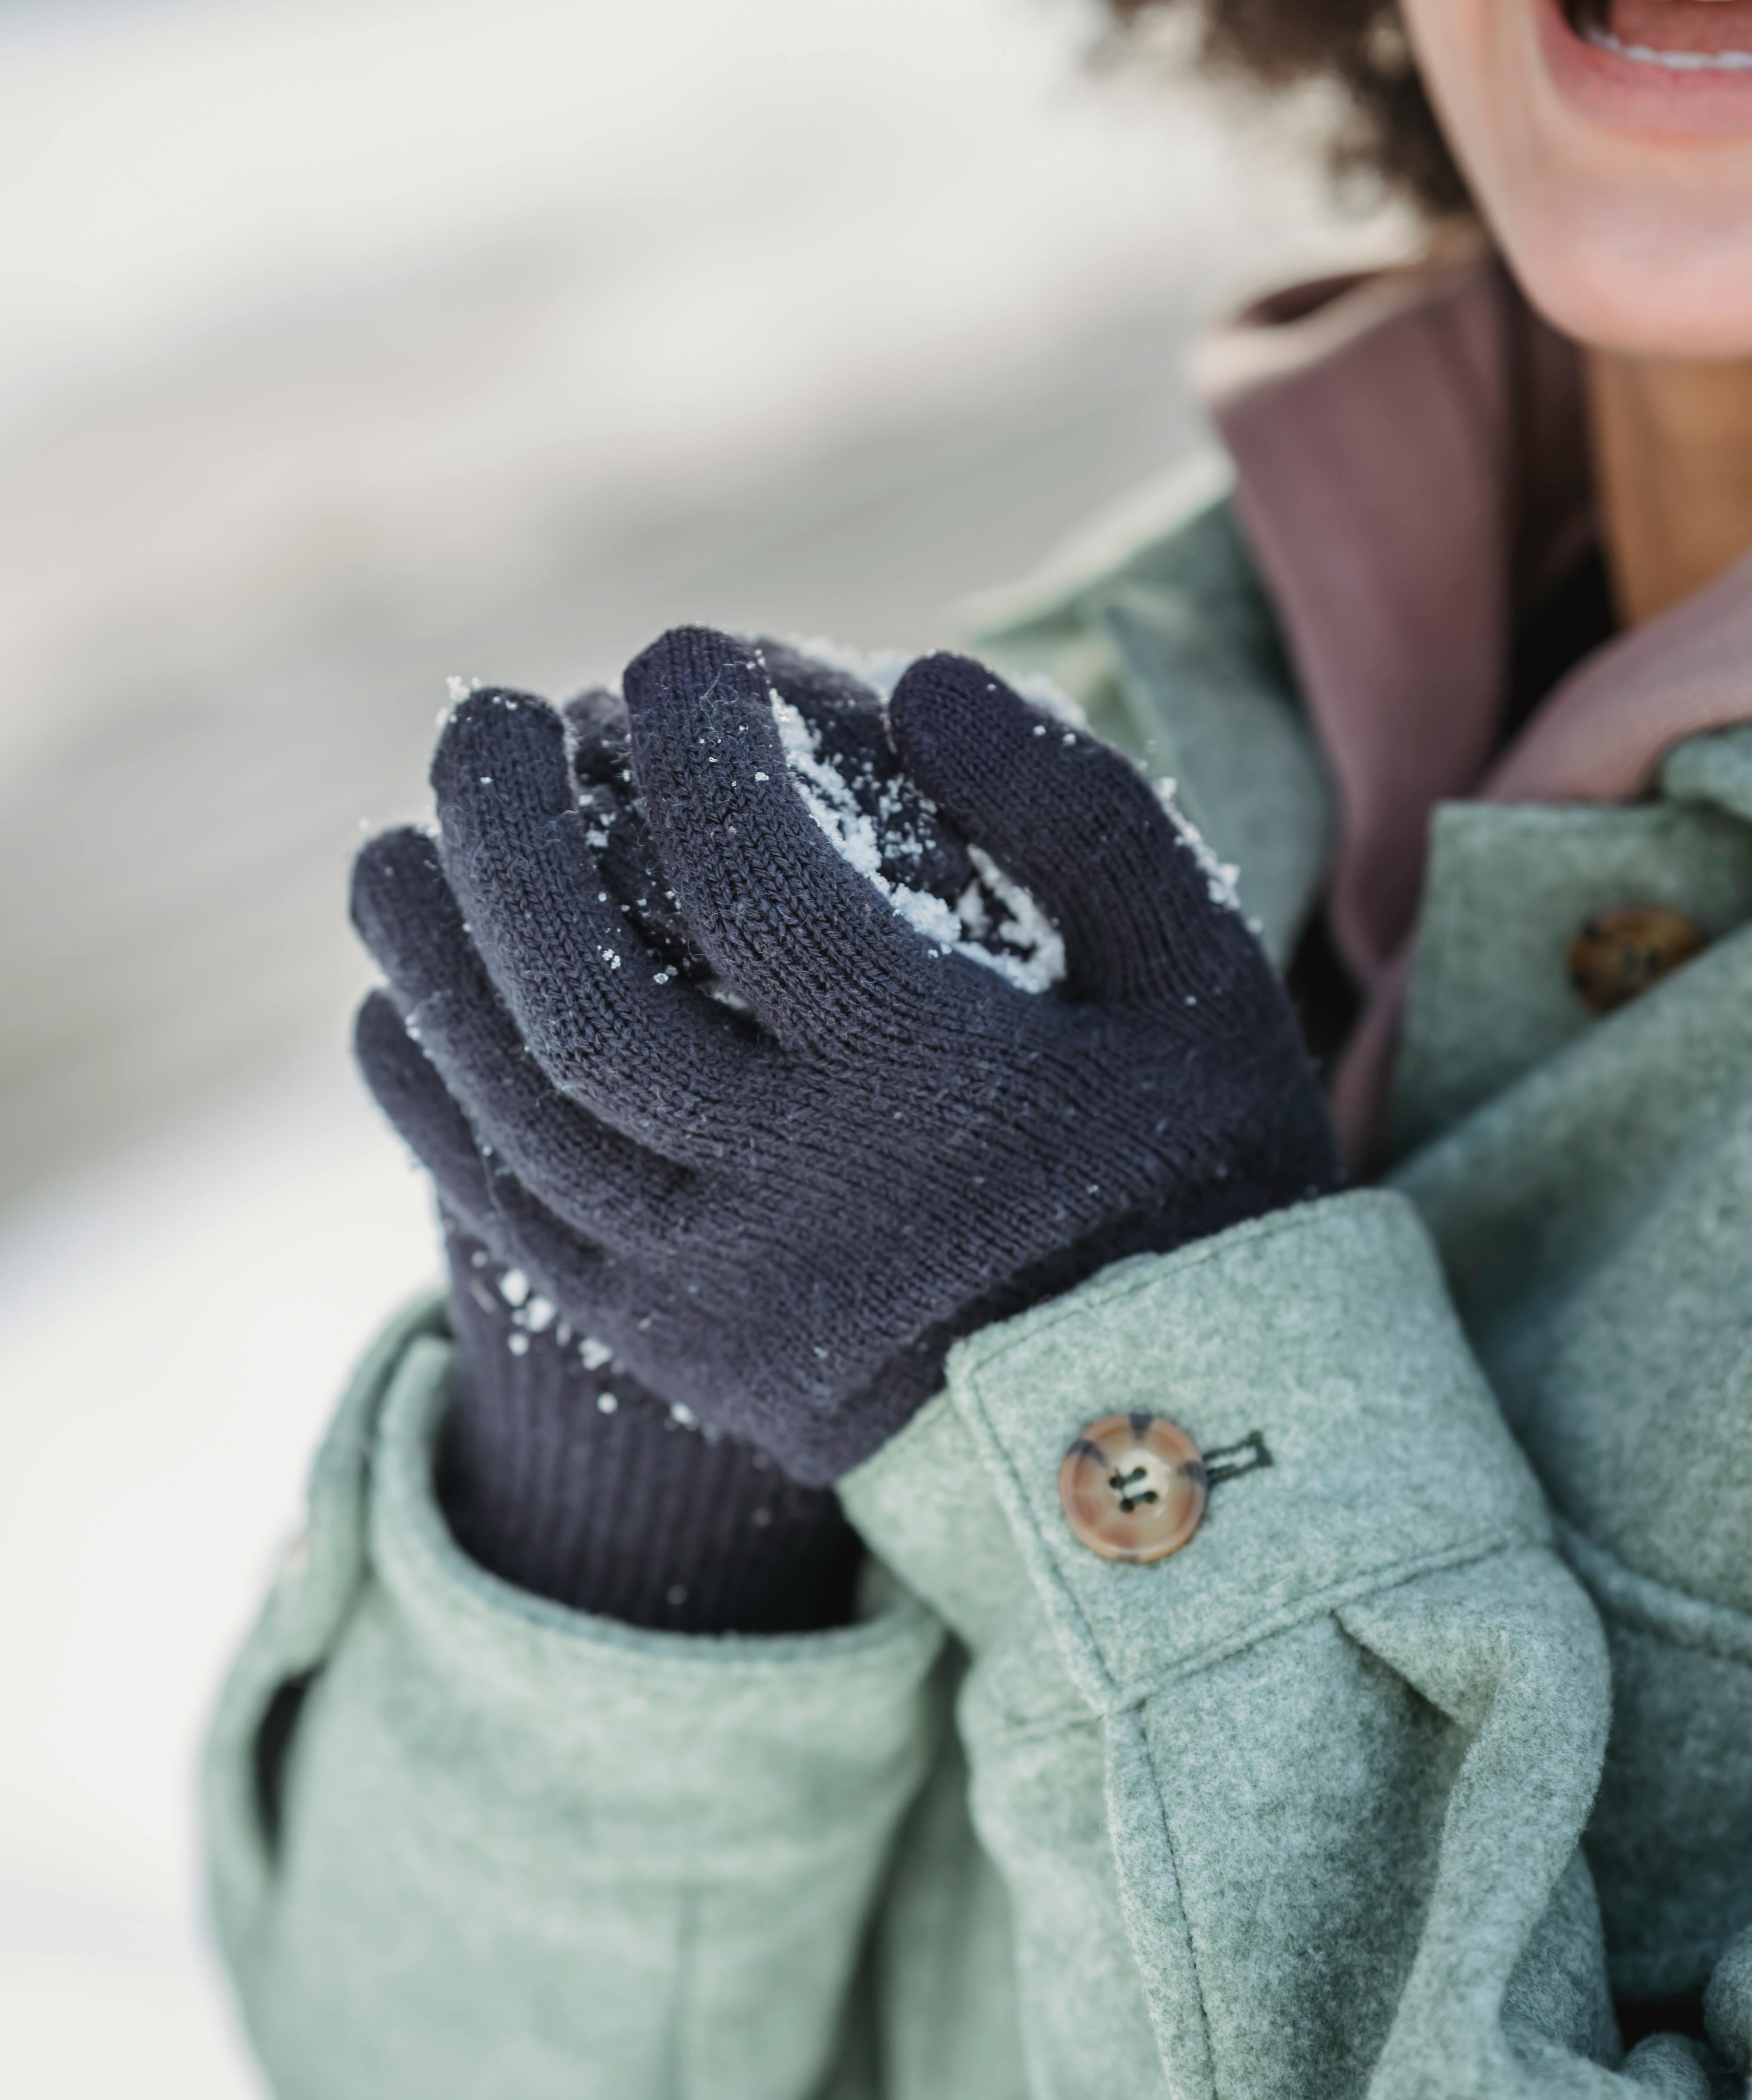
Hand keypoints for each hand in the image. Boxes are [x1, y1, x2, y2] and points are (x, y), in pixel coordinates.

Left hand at [354, 633, 1338, 1482]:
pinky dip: (432, 1108)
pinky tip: (394, 1011)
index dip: (698, 743)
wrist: (1162, 1442)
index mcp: (942, 1093)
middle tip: (489, 720)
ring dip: (433, 964)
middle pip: (584, 998)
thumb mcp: (1200, 979)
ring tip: (394, 844)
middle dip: (508, 835)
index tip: (676, 657)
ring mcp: (720, 1297)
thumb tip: (921, 678)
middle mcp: (806, 1204)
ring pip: (513, 1113)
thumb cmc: (1191, 1170)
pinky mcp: (673, 1353)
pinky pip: (506, 1224)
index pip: (759, 878)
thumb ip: (1082, 816)